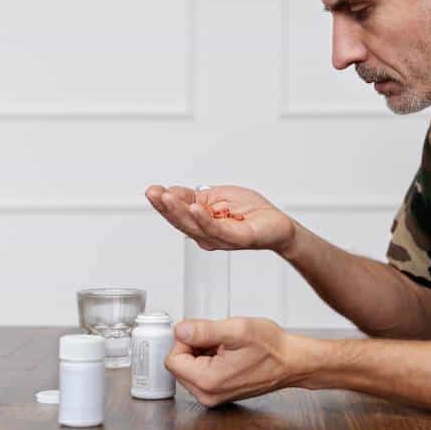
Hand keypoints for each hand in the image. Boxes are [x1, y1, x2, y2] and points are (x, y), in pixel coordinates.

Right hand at [144, 184, 295, 252]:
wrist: (277, 225)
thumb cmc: (250, 213)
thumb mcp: (216, 197)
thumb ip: (193, 197)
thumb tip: (170, 192)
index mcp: (201, 224)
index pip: (177, 213)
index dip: (164, 202)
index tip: (153, 190)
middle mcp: (207, 235)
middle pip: (181, 222)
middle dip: (165, 206)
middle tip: (154, 193)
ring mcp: (221, 239)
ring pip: (195, 226)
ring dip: (179, 211)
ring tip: (167, 197)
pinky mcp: (237, 239)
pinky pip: (218, 230)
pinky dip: (205, 219)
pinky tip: (195, 209)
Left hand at [163, 317, 307, 406]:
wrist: (292, 362)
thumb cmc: (272, 348)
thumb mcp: (238, 330)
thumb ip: (204, 330)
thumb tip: (179, 330)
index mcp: (208, 381)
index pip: (173, 359)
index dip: (185, 340)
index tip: (205, 334)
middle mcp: (207, 394)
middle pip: (179, 365)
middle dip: (194, 346)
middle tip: (220, 340)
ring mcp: (213, 396)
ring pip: (190, 367)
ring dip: (203, 352)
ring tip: (227, 347)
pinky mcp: (219, 393)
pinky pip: (201, 373)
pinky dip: (210, 359)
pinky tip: (230, 354)